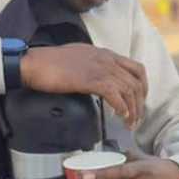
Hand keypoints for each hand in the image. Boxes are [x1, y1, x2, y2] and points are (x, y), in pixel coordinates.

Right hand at [20, 44, 146, 127]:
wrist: (35, 63)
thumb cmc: (51, 62)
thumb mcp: (80, 57)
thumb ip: (94, 65)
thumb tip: (99, 79)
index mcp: (106, 54)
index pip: (137, 69)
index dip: (143, 87)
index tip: (140, 101)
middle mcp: (107, 60)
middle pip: (136, 83)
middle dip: (140, 104)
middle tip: (136, 119)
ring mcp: (100, 69)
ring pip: (128, 90)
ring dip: (132, 109)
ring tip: (129, 123)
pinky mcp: (90, 80)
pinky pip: (115, 95)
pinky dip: (121, 107)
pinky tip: (119, 116)